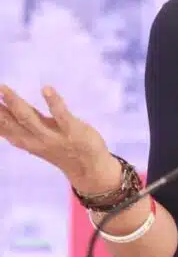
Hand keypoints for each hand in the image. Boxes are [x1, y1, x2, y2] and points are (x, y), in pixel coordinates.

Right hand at [0, 84, 116, 190]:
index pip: (4, 128)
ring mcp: (53, 136)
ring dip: (15, 102)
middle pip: (12, 122)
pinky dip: (53, 101)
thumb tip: (5, 112)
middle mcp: (36, 140)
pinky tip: (45, 88)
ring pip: (29, 118)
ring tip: (3, 88)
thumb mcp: (39, 138)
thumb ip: (24, 126)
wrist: (90, 169)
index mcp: (28, 141)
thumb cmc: (64, 149)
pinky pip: (60, 114)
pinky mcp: (72, 130)